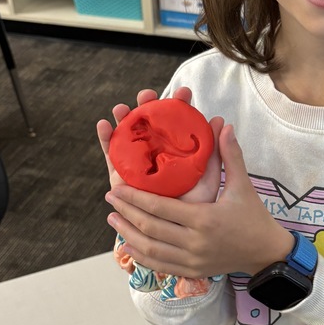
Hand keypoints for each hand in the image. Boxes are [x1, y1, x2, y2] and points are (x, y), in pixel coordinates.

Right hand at [96, 87, 223, 203]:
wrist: (178, 233)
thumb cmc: (195, 205)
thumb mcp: (206, 177)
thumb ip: (215, 152)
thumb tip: (220, 120)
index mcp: (177, 149)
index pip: (178, 122)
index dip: (180, 105)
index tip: (184, 92)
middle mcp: (156, 152)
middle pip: (150, 124)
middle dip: (148, 107)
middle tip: (148, 95)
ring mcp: (138, 162)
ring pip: (129, 135)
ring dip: (124, 119)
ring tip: (121, 107)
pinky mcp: (122, 175)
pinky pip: (113, 155)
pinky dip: (106, 139)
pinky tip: (103, 125)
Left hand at [104, 123, 293, 277]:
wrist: (266, 252)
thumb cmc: (254, 215)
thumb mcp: (243, 185)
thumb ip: (230, 155)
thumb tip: (224, 124)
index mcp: (205, 218)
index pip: (160, 208)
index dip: (135, 197)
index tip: (117, 186)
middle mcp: (195, 242)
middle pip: (150, 227)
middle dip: (126, 211)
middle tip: (110, 197)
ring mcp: (192, 260)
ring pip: (150, 248)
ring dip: (128, 233)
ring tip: (113, 218)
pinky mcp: (192, 271)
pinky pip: (159, 265)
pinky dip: (141, 255)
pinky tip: (128, 245)